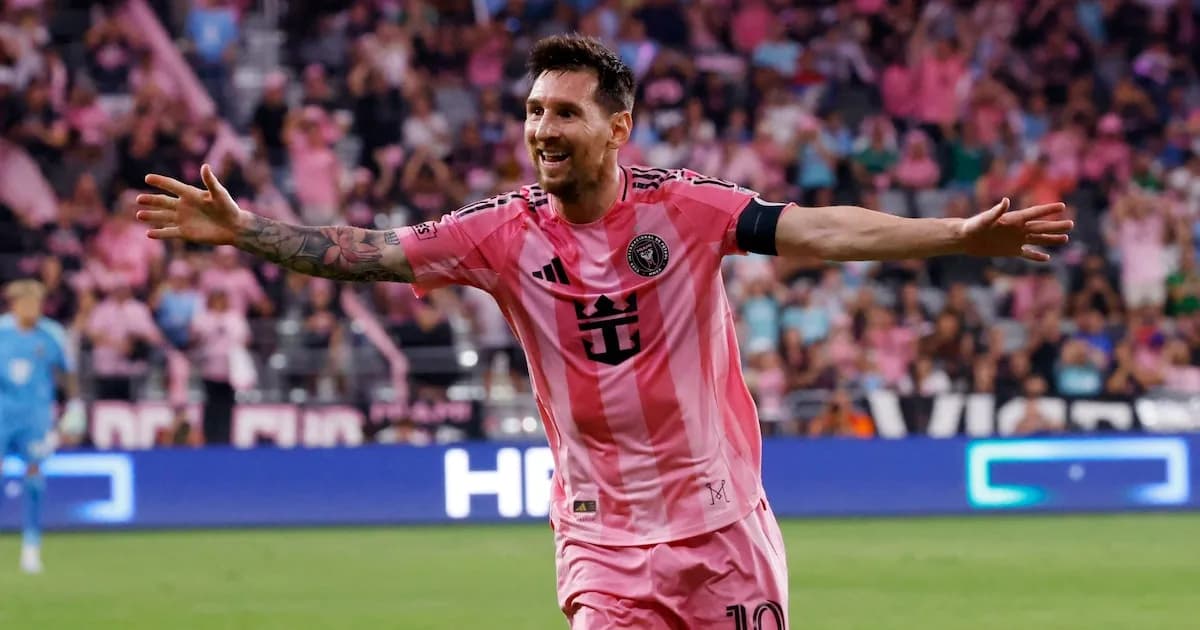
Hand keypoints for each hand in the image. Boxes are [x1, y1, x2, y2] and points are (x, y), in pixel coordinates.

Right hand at [136, 164, 243, 244]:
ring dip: (151, 216)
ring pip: (163, 217)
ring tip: (139, 214)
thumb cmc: (229, 207)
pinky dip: (160, 233)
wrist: (234, 227)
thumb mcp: (219, 194)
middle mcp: (184, 206)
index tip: (148, 178)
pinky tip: (149, 234)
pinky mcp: (186, 232)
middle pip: (163, 202)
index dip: (161, 182)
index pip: (172, 186)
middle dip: (151, 200)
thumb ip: (211, 181)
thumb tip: (205, 166)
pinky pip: (169, 232)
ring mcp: (183, 219)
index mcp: (191, 194)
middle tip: (138, 199)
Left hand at [957, 198, 1072, 261]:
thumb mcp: (984, 219)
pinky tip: (1047, 258)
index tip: (1062, 206)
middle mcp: (1017, 229)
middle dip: (1056, 226)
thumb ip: (996, 212)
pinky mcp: (1010, 251)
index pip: (1034, 213)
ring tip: (1066, 238)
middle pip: (1041, 226)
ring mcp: (1015, 240)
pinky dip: (1036, 256)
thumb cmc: (973, 226)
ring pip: (1038, 239)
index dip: (1048, 210)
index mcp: (1013, 219)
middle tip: (1072, 224)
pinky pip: (1026, 253)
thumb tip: (1005, 201)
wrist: (964, 238)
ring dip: (1051, 240)